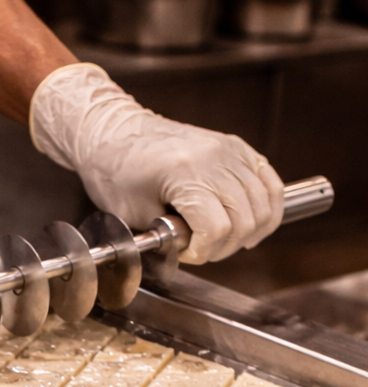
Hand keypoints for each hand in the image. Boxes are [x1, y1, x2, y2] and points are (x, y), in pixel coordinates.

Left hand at [30, 64, 284, 264]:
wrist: (116, 133)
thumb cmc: (117, 173)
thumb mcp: (133, 215)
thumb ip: (169, 237)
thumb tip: (197, 250)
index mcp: (184, 174)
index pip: (216, 228)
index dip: (203, 251)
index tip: (186, 253)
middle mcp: (214, 157)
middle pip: (245, 219)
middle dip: (224, 246)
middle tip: (202, 249)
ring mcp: (230, 150)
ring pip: (264, 204)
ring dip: (247, 232)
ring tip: (223, 239)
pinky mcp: (238, 147)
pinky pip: (270, 183)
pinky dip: (267, 210)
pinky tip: (252, 225)